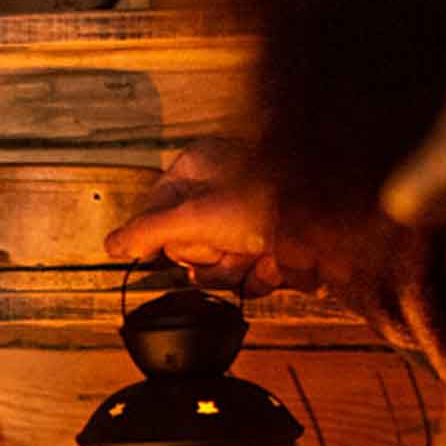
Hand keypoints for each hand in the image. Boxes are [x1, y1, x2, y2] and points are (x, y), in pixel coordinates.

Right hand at [102, 139, 291, 294]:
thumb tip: (110, 245)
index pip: (154, 214)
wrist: (335, 227)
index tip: (174, 244)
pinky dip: (262, 277)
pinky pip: (247, 276)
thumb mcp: (193, 217)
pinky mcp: (271, 245)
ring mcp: (247, 219)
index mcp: (198, 169)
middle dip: (208, 257)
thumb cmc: (269, 202)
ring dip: (235, 270)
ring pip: (216, 266)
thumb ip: (145, 233)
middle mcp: (221, 191)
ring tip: (257, 253)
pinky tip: (276, 261)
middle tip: (227, 244)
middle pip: (185, 246)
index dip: (165, 237)